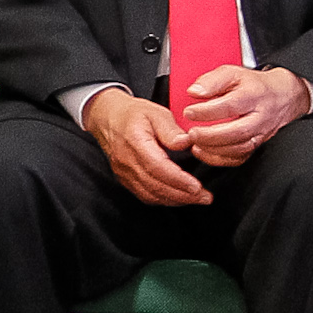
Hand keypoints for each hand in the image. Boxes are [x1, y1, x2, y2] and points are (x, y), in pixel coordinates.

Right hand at [82, 87, 210, 207]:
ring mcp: (124, 173)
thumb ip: (171, 129)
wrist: (107, 118)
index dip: (178, 180)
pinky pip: (145, 195)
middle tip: (205, 197)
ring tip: (197, 199)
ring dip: (176, 200)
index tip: (197, 187)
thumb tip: (186, 143)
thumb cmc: (133, 114)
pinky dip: (164, 199)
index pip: (157, 167)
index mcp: (135, 142)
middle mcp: (127, 161)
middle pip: (156, 185)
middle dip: (183, 195)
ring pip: (151, 194)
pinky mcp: (125, 180)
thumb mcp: (155, 112)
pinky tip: (179, 198)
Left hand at [177, 64, 308, 168]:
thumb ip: (212, 81)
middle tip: (191, 133)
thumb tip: (194, 92)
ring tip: (194, 143)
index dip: (207, 111)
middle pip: (237, 131)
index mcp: (253, 95)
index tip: (189, 112)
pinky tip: (204, 151)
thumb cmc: (253, 86)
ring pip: (239, 147)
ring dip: (213, 149)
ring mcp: (260, 134)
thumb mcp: (233, 73)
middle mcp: (259, 117)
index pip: (231, 105)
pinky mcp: (256, 146)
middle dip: (210, 135)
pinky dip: (219, 158)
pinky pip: (239, 158)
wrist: (281, 96)